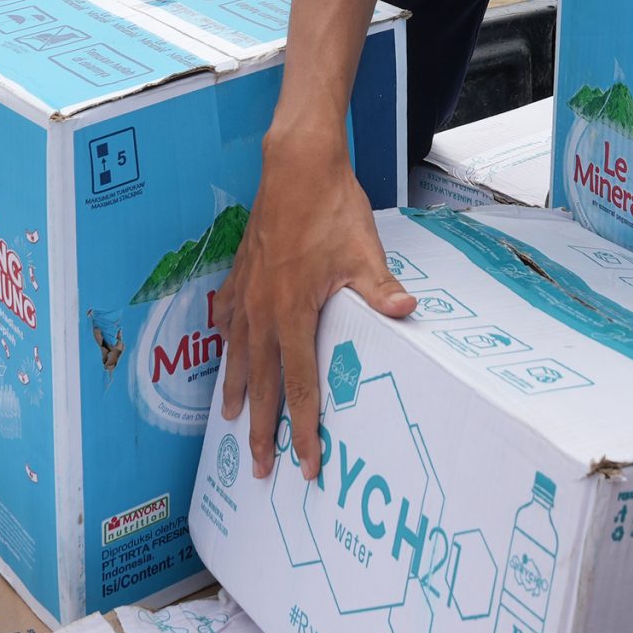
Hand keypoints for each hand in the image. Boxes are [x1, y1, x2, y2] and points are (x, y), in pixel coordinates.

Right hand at [216, 131, 414, 479]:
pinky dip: (227, 344)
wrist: (294, 164)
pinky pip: (228, 320)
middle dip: (262, 431)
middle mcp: (262, 311)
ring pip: (237, 357)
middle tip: (260, 468)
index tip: (305, 464)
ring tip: (233, 423)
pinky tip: (225, 355)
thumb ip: (379, 288)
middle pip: (261, 384)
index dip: (302, 430)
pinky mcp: (240, 275)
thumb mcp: (363, 250)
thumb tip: (407, 311)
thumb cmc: (330, 207)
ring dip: (238, 393)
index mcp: (292, 313)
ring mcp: (246, 294)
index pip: (298, 386)